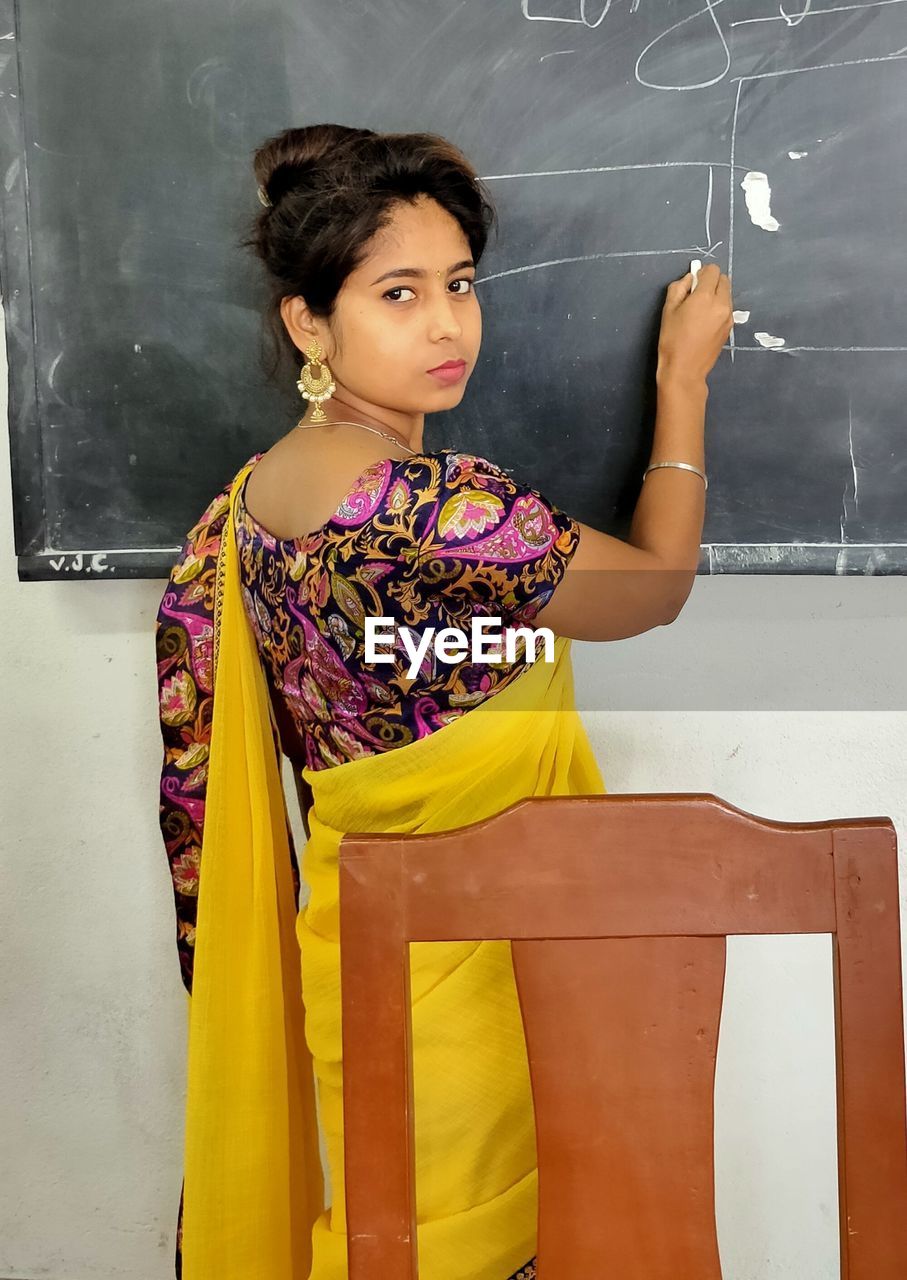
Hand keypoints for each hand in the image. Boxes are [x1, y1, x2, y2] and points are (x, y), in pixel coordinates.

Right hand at [656, 263, 733, 385]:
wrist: (685, 370)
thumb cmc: (672, 340)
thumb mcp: (668, 310)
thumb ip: (679, 288)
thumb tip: (689, 279)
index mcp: (706, 297)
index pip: (712, 271)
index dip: (702, 273)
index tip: (693, 283)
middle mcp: (722, 304)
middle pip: (724, 279)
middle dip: (711, 282)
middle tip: (696, 295)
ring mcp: (729, 317)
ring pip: (727, 294)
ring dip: (716, 294)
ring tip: (700, 310)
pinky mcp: (730, 327)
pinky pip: (727, 308)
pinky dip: (719, 307)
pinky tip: (705, 321)